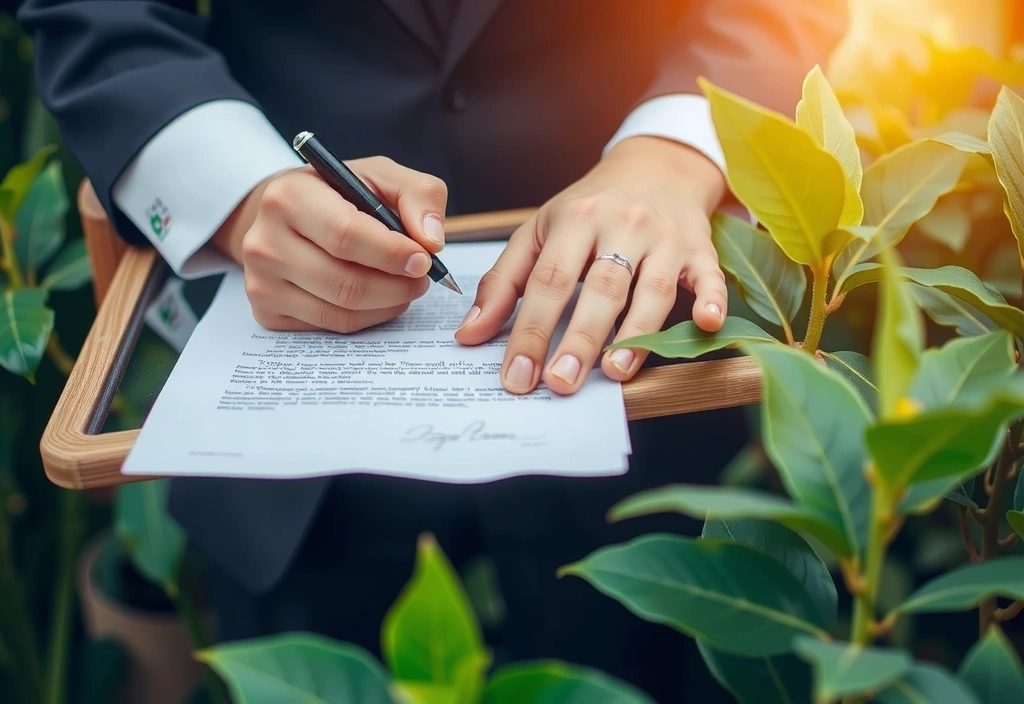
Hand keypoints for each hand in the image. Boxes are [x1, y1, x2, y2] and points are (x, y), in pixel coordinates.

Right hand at [213, 158, 448, 333]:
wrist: (287, 214)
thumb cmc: (340, 194)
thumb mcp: (381, 176)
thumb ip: (419, 196)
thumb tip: (433, 241)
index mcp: (288, 196)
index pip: (345, 236)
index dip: (392, 254)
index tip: (424, 260)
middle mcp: (263, 242)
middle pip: (345, 284)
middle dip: (396, 286)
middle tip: (420, 278)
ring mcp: (260, 283)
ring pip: (340, 313)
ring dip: (387, 305)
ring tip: (404, 286)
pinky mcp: (266, 313)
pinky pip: (330, 327)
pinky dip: (366, 318)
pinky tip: (377, 298)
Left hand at [454, 137, 728, 394]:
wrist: (655, 167)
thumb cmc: (590, 208)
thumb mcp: (539, 232)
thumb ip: (504, 283)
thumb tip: (470, 335)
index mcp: (576, 220)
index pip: (549, 281)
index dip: (531, 330)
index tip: (517, 375)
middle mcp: (622, 225)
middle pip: (601, 288)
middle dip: (579, 339)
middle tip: (560, 382)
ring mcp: (665, 239)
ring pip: (652, 289)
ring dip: (636, 334)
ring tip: (613, 373)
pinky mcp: (700, 249)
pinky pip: (710, 277)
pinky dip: (712, 300)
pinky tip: (707, 324)